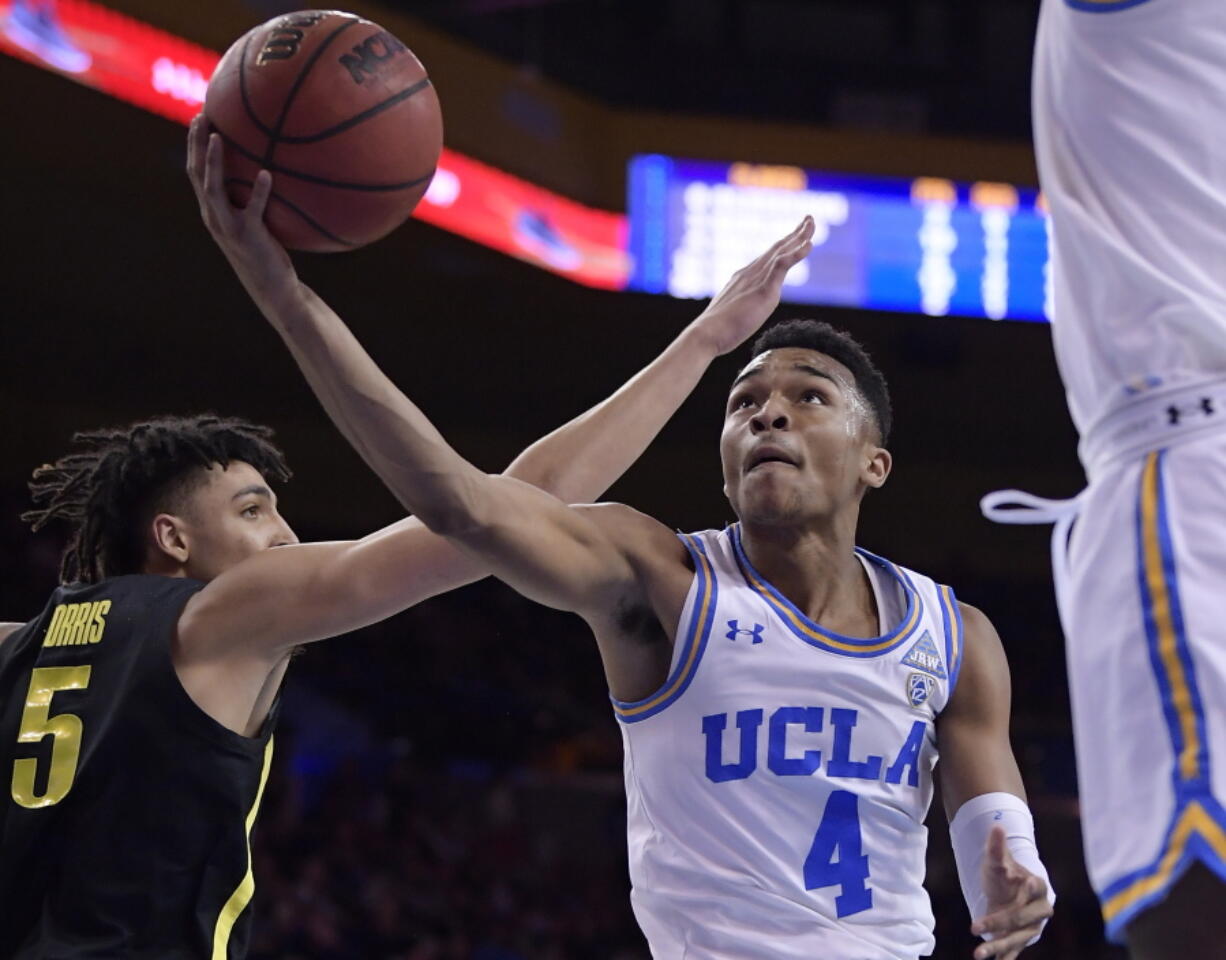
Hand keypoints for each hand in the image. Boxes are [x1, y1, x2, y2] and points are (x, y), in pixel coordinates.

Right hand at [186, 114, 296, 303]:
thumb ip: (250, 199)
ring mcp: (229, 227)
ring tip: (218, 136)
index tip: (199, 117)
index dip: (194, 145)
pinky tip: (267, 174)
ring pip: (213, 188)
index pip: (196, 172)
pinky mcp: (250, 236)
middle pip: (197, 173)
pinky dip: (260, 192)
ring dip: (214, 162)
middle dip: (196, 144)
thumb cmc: (265, 252)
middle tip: (201, 115)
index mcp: (212, 211)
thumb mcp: (252, 223)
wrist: (272, 287)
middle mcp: (213, 216)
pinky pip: (254, 210)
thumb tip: (266, 168)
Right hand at [686, 216, 815, 355]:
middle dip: (795, 233)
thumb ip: (743, 305)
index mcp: (745, 278)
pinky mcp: (763, 288)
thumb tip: (745, 310)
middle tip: (809, 219)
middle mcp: (751, 272)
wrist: (709, 333)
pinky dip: (796, 253)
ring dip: (799, 236)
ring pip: (781, 251)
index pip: (769, 258)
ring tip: (811, 223)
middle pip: (777, 248)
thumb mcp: (735, 312)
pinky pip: (782, 265)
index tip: (796, 235)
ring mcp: (757, 279)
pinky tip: (809, 245)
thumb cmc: (719, 329)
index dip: (784, 245)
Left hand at [971, 827, 1052, 958]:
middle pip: (1022, 918)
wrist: (1005, 891)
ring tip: (977, 953)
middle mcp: (1038, 909)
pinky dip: (1005, 957)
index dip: (1029, 888)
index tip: (1024, 884)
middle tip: (974, 925)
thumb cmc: (1003, 874)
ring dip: (998, 946)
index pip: (1035, 888)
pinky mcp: (1022, 938)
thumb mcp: (997, 861)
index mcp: (1036, 886)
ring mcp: (1031, 927)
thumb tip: (997, 825)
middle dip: (999, 922)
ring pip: (1017, 938)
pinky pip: (1014, 950)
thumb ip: (997, 846)